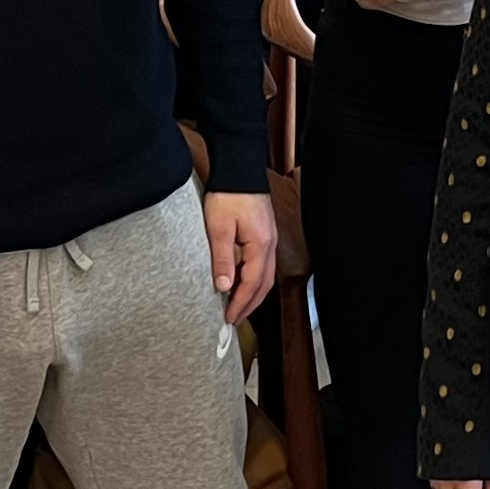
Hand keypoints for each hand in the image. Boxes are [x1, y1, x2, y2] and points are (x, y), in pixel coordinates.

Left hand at [204, 185, 278, 323]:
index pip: (252, 283)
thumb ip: (223, 258)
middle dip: (249, 304)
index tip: (229, 318)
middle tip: (234, 319)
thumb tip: (223, 286)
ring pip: (266, 275)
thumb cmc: (228, 195)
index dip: (240, 303)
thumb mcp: (219, 228)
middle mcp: (270, 245)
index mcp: (260, 245)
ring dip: (253, 293)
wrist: (239, 169)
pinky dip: (254, 279)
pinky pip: (263, 264)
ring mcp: (270, 239)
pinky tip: (241, 282)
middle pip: (264, 284)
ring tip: (238, 306)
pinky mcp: (265, 234)